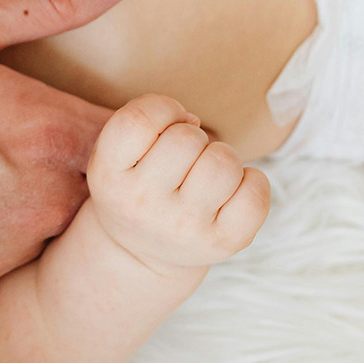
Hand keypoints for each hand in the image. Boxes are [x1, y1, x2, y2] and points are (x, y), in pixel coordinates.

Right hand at [0, 0, 136, 305]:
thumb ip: (44, 0)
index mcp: (50, 135)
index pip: (142, 136)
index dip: (135, 121)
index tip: (108, 107)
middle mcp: (46, 204)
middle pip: (101, 184)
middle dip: (76, 158)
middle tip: (21, 129)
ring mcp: (10, 252)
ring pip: (53, 223)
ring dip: (30, 196)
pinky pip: (5, 255)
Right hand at [87, 94, 269, 275]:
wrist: (138, 254)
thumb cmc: (134, 186)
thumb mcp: (114, 155)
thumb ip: (142, 123)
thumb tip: (193, 121)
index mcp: (108, 174)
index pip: (138, 120)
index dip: (161, 108)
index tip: (166, 124)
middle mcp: (142, 202)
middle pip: (187, 138)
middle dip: (193, 137)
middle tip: (186, 156)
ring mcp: (183, 226)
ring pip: (224, 162)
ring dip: (222, 157)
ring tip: (208, 172)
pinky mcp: (220, 243)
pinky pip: (255, 193)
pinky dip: (253, 181)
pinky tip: (233, 189)